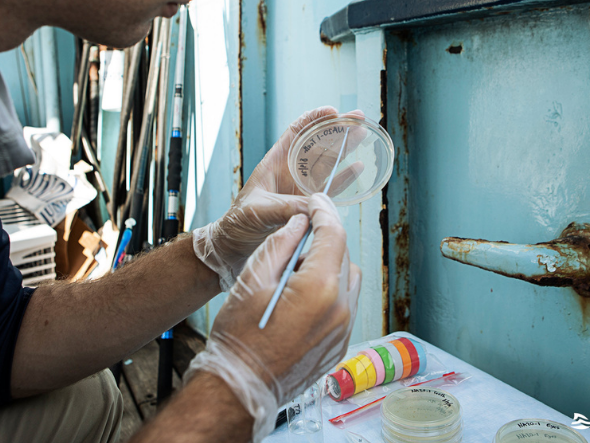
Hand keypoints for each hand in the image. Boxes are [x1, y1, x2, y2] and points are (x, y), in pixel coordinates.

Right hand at [185, 194, 361, 441]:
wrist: (240, 389)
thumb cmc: (240, 337)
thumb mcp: (252, 280)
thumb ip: (280, 244)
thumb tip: (299, 222)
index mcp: (320, 288)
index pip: (334, 234)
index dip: (324, 212)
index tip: (316, 201)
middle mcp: (341, 308)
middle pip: (343, 256)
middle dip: (324, 240)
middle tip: (297, 239)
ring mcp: (343, 329)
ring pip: (349, 280)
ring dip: (330, 267)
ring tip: (296, 274)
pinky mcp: (340, 344)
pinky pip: (345, 305)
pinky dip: (331, 292)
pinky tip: (302, 296)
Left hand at [193, 106, 362, 289]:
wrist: (234, 246)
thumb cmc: (237, 223)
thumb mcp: (259, 211)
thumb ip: (285, 207)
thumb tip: (314, 207)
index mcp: (275, 162)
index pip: (296, 132)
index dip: (314, 119)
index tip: (333, 111)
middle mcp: (290, 170)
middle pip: (318, 143)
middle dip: (338, 129)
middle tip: (358, 117)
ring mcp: (301, 186)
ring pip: (328, 162)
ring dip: (346, 148)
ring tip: (363, 133)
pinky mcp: (308, 203)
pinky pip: (330, 188)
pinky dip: (345, 178)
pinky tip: (358, 167)